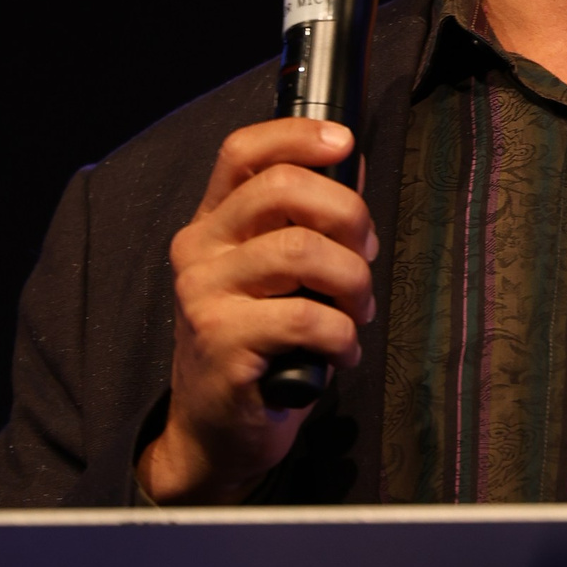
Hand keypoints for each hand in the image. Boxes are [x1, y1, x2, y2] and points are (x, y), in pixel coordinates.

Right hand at [137, 120, 377, 504]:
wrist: (214, 430)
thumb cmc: (259, 346)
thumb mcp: (277, 275)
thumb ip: (307, 221)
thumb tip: (353, 164)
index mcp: (213, 223)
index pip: (243, 152)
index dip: (297, 135)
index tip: (344, 142)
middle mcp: (199, 250)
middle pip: (282, 190)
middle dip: (348, 215)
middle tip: (367, 254)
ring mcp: (204, 295)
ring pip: (302, 251)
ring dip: (353, 280)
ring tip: (357, 311)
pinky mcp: (221, 342)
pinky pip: (306, 317)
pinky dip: (343, 334)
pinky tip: (342, 352)